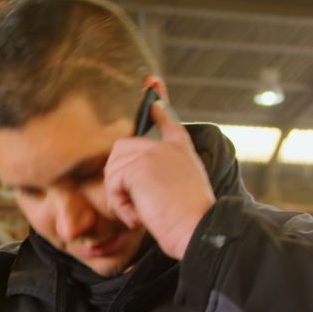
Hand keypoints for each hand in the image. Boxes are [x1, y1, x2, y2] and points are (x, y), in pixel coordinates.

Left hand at [104, 102, 215, 259]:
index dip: (157, 98)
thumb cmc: (191, 220)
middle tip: (136, 206)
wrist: (200, 231)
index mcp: (180, 147)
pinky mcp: (140, 166)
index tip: (152, 81)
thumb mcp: (182, 187)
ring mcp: (153, 152)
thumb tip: (134, 169)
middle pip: (121, 149)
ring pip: (113, 168)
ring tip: (140, 213)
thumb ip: (163, 170)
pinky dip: (120, 206)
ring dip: (119, 196)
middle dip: (119, 180)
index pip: (165, 115)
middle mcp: (168, 144)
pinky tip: (138, 217)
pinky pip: (113, 184)